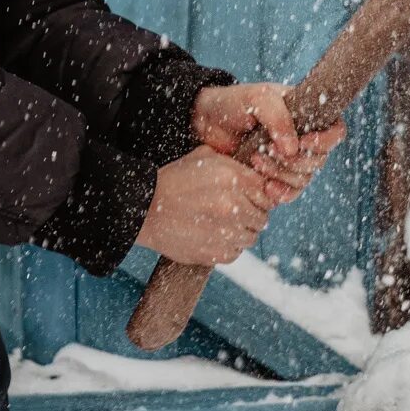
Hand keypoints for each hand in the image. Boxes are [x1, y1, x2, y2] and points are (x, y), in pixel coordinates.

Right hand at [136, 146, 272, 266]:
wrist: (144, 210)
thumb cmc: (171, 182)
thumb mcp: (201, 157)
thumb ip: (232, 163)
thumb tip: (254, 175)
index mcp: (232, 177)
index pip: (265, 191)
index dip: (257, 195)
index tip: (247, 198)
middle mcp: (233, 205)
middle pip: (262, 216)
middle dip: (251, 214)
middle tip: (233, 214)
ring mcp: (226, 231)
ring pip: (250, 237)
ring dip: (240, 232)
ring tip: (220, 226)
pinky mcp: (216, 253)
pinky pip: (235, 252)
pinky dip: (227, 247)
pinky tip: (211, 236)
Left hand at [193, 84, 347, 204]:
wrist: (206, 122)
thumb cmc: (233, 103)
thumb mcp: (257, 99)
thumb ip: (278, 118)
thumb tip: (293, 149)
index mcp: (306, 115)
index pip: (335, 131)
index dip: (324, 141)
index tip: (302, 142)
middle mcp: (302, 138)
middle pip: (320, 160)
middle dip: (294, 160)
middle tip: (268, 150)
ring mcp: (288, 160)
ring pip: (304, 178)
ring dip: (282, 173)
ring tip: (255, 160)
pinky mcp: (274, 177)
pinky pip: (290, 192)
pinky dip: (281, 192)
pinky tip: (266, 188)